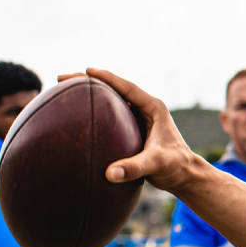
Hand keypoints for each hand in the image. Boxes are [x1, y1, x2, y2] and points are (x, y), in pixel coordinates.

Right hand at [62, 69, 197, 192]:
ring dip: (89, 94)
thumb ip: (134, 168)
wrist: (184, 175)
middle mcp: (146, 109)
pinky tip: (74, 116)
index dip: (107, 77)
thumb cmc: (175, 167)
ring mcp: (139, 117)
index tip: (87, 70)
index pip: (128, 87)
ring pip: (110, 100)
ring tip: (62, 91)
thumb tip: (109, 174)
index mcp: (154, 108)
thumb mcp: (156, 165)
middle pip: (114, 89)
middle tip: (61, 78)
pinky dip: (93, 111)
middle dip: (89, 81)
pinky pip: (109, 115)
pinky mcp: (133, 128)